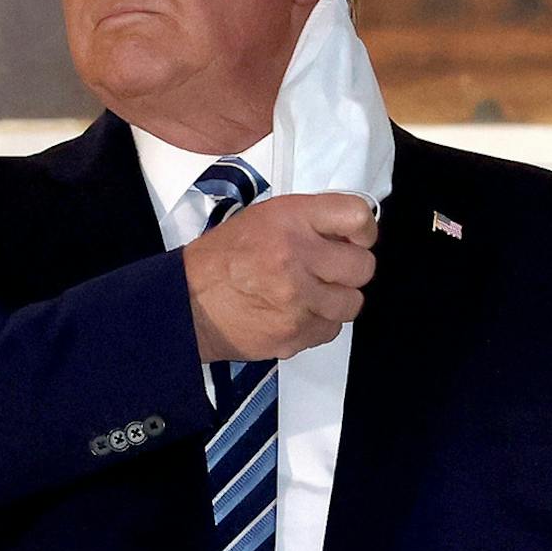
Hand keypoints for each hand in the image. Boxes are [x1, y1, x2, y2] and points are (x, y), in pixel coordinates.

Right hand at [182, 193, 376, 362]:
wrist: (188, 303)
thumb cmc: (223, 259)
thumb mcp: (264, 217)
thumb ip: (310, 221)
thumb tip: (352, 234)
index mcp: (290, 220)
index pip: (357, 217)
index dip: (362, 230)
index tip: (354, 238)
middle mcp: (296, 256)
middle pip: (363, 266)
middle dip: (348, 270)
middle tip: (326, 271)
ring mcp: (297, 299)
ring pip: (351, 303)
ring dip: (335, 300)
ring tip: (307, 295)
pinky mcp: (294, 333)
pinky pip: (330, 330)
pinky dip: (317, 324)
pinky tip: (293, 313)